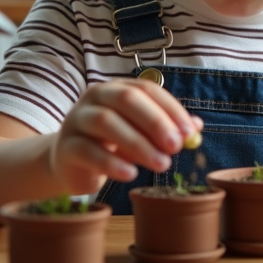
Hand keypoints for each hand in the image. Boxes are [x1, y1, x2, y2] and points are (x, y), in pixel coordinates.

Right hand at [47, 79, 201, 194]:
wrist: (70, 163)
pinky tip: (131, 174)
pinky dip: (112, 163)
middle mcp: (94, 97)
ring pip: (106, 122)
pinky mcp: (65, 147)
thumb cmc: (111, 144)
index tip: (190, 132)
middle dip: (155, 122)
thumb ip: (165, 128)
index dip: (170, 109)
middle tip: (176, 147)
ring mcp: (76, 120)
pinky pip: (88, 151)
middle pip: (126, 100)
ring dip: (138, 144)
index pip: (146, 90)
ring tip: (162, 164)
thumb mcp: (140, 133)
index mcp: (116, 88)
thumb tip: (197, 127)